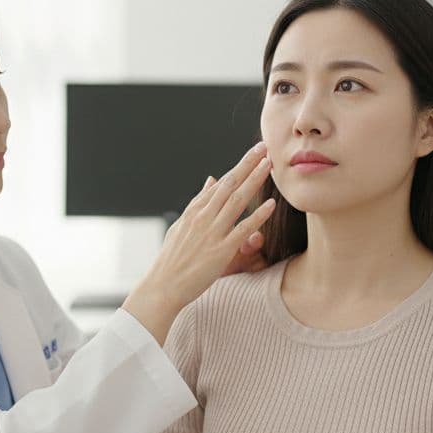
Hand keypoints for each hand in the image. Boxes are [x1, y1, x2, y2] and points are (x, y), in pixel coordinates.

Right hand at [122, 143, 275, 343]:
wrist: (163, 286)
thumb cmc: (172, 259)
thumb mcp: (181, 225)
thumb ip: (199, 202)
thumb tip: (211, 179)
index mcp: (195, 210)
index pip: (221, 182)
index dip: (239, 166)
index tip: (254, 152)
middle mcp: (203, 217)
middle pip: (230, 184)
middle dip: (248, 164)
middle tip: (264, 147)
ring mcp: (212, 232)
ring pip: (237, 201)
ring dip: (254, 181)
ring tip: (269, 165)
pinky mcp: (220, 251)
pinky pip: (242, 230)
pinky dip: (257, 216)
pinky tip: (270, 205)